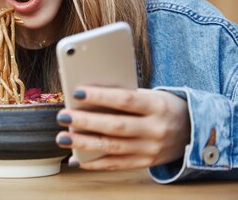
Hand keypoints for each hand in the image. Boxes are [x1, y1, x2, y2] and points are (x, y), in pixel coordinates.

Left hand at [55, 87, 190, 169]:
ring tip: (63, 138)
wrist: (193, 129)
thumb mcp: (149, 94)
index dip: (101, 96)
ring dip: (84, 144)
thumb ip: (122, 96)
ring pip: (113, 147)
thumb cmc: (160, 106)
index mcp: (156, 105)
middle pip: (116, 126)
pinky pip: (116, 165)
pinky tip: (76, 160)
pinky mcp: (146, 163)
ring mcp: (151, 149)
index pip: (125, 99)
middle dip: (86, 122)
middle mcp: (155, 129)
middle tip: (63, 116)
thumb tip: (84, 97)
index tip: (77, 92)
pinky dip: (94, 163)